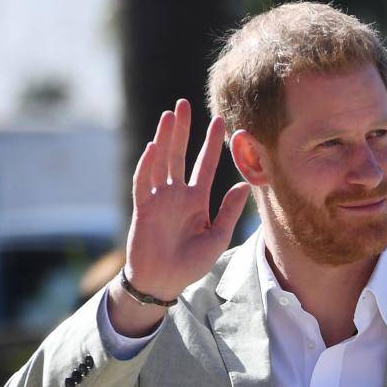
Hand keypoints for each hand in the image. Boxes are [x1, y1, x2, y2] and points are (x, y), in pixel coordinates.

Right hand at [114, 98, 250, 332]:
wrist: (164, 282)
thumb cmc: (191, 263)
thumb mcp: (217, 237)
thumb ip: (229, 211)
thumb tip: (244, 185)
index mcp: (197, 200)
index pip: (205, 165)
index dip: (211, 143)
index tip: (220, 121)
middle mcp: (177, 194)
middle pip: (179, 154)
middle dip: (183, 130)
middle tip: (185, 104)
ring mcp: (158, 198)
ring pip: (161, 161)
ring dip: (164, 138)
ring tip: (169, 115)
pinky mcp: (143, 207)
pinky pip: (144, 182)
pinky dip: (148, 164)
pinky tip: (154, 146)